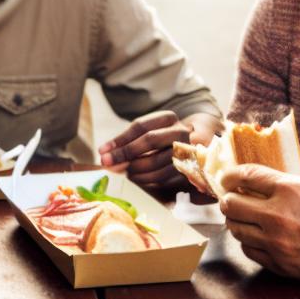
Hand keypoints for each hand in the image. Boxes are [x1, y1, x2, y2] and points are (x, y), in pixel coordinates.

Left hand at [98, 111, 218, 191]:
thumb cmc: (163, 143)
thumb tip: (105, 156)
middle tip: (107, 163)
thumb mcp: (148, 135)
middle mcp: (180, 131)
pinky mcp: (189, 169)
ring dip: (135, 169)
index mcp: (168, 118)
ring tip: (124, 173)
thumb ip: (128, 143)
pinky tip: (137, 179)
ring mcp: (187, 150)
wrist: (197, 152)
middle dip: (125, 152)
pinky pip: (164, 177)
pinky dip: (146, 180)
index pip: (140, 126)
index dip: (119, 138)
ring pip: (156, 160)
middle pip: (149, 139)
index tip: (102, 151)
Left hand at [218, 164, 299, 288]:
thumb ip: (299, 177)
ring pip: (236, 229)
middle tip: (232, 199)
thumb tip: (275, 174)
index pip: (245, 176)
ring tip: (245, 218)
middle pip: (232, 204)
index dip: (230, 175)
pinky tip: (258, 238)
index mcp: (291, 188)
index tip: (227, 178)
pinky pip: (249, 251)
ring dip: (237, 222)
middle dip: (229, 199)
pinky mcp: (281, 264)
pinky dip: (249, 242)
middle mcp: (278, 214)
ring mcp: (277, 242)